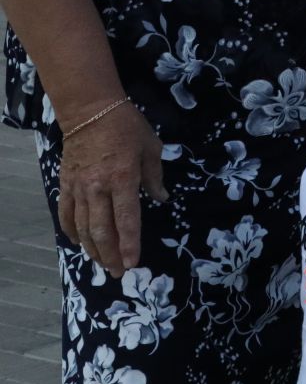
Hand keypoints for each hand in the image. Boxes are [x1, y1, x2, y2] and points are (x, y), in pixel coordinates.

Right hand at [57, 100, 167, 277]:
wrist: (90, 110)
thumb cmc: (127, 127)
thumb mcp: (151, 147)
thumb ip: (155, 177)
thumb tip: (162, 199)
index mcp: (124, 179)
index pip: (127, 220)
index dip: (129, 244)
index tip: (133, 263)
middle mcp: (99, 188)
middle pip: (102, 231)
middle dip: (110, 255)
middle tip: (119, 272)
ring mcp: (79, 187)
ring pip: (82, 227)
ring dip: (92, 249)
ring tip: (102, 264)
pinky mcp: (66, 184)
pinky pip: (66, 214)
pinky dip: (71, 232)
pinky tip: (79, 243)